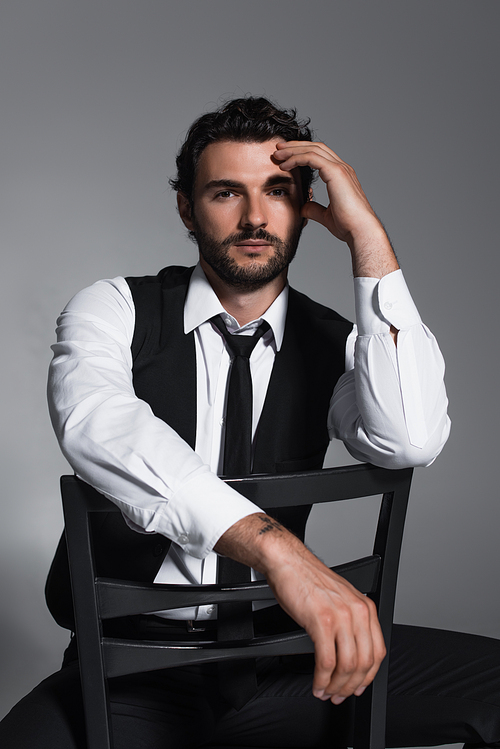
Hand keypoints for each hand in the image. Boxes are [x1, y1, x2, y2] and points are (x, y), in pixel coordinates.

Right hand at [265, 533, 385, 703]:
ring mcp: (341, 617)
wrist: (289, 563)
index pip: (377, 653)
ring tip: (326, 692)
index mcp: (365, 608)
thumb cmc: (309, 581)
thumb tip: (351, 653)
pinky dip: (322, 679)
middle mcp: (357, 613)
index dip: (367, 677)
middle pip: (363, 663)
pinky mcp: (322, 622)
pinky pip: (326, 661)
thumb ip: (351, 622)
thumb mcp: (341, 600)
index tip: (357, 687)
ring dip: (336, 686)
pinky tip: (317, 683)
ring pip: (347, 666)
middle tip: (339, 695)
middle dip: (351, 686)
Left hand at [273, 141, 398, 278]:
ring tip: (277, 153)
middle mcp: (342, 168)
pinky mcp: (336, 172)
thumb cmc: (348, 226)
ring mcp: (340, 168)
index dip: (301, 153)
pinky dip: (297, 158)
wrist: (359, 231)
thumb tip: (303, 208)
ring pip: (313, 149)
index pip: (319, 156)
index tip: (285, 158)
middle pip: (316, 147)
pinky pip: (312, 158)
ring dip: (293, 149)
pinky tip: (285, 165)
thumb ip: (314, 209)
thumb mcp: (326, 216)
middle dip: (295, 146)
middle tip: (278, 148)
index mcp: (341, 176)